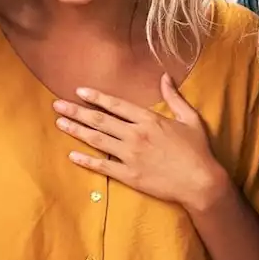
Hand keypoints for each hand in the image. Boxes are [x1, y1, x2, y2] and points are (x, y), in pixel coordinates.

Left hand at [52, 75, 227, 212]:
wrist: (201, 182)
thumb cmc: (198, 150)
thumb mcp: (190, 119)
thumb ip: (174, 97)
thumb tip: (165, 76)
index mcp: (150, 120)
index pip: (116, 105)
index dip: (96, 97)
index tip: (79, 91)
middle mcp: (136, 135)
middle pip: (100, 121)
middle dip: (77, 111)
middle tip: (57, 105)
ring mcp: (131, 156)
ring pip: (97, 141)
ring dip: (76, 131)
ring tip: (60, 123)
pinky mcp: (130, 176)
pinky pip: (103, 166)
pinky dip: (86, 161)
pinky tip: (72, 155)